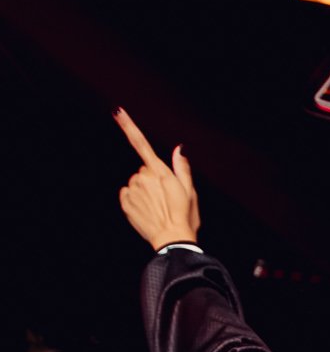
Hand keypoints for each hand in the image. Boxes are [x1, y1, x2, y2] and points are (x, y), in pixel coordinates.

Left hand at [115, 109, 199, 248]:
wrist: (172, 240)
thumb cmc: (185, 216)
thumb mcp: (190, 190)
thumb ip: (182, 167)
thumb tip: (179, 149)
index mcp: (160, 172)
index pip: (141, 143)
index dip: (128, 126)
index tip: (117, 111)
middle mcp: (143, 178)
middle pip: (143, 170)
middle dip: (152, 179)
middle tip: (166, 197)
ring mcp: (133, 190)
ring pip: (136, 182)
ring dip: (144, 191)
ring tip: (157, 206)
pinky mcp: (126, 203)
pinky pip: (127, 194)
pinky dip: (135, 199)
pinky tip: (147, 210)